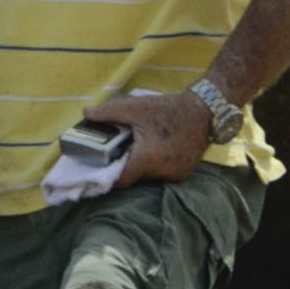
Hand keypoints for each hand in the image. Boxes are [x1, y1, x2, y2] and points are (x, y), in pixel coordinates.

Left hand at [101, 90, 215, 183]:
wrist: (204, 111)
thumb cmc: (167, 109)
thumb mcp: (135, 107)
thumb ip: (107, 113)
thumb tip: (85, 113)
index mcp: (148, 158)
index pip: (122, 180)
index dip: (110, 177)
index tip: (101, 170)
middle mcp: (163, 172)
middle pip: (135, 178)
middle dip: (126, 167)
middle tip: (120, 153)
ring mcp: (176, 175)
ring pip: (149, 177)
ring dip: (142, 167)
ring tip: (139, 149)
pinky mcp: (184, 173)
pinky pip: (163, 175)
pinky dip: (156, 166)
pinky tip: (155, 151)